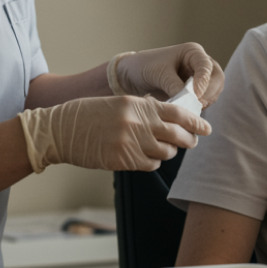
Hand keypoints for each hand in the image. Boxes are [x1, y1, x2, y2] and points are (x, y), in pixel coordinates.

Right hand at [18, 95, 210, 172]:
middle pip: (177, 135)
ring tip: (164, 149)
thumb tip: (166, 116)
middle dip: (189, 140)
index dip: (195, 122)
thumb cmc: (88, 114)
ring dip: (169, 152)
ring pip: (166, 153)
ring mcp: (131, 143)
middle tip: (192, 142)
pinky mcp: (122, 160)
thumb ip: (143, 109)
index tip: (206, 128)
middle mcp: (138, 123)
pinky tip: (146, 158)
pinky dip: (152, 163)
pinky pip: (150, 165)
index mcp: (138, 104)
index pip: (177, 112)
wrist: (61, 130)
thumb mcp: (118, 103)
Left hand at [112, 43, 224, 106]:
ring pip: (214, 92)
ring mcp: (199, 79)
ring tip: (189, 110)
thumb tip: (189, 102)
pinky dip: (198, 108)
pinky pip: (205, 101)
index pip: (206, 66)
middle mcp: (199, 64)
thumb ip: (174, 86)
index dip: (203, 81)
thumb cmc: (145, 67)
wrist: (132, 76)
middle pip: (217, 79)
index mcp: (192, 52)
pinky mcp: (195, 93)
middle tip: (197, 105)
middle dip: (209, 93)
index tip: (195, 95)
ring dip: (205, 102)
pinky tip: (186, 113)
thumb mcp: (159, 74)